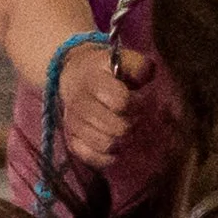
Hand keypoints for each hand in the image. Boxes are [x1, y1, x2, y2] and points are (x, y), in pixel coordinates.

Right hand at [53, 39, 151, 169]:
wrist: (75, 75)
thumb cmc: (106, 71)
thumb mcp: (122, 59)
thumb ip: (138, 66)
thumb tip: (146, 76)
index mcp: (93, 80)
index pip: (120, 101)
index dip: (136, 105)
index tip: (139, 101)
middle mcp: (80, 102)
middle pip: (116, 128)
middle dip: (132, 125)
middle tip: (134, 119)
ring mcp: (73, 123)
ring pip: (106, 144)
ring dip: (122, 142)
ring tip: (125, 131)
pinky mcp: (71, 139)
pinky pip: (91, 158)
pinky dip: (107, 157)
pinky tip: (114, 148)